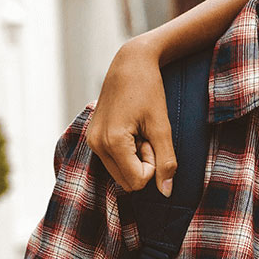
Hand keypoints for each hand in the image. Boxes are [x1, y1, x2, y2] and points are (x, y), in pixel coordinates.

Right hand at [87, 38, 175, 194]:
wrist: (129, 65)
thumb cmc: (149, 92)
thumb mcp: (162, 126)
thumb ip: (166, 161)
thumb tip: (166, 193)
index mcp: (111, 142)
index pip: (137, 181)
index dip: (153, 165)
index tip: (153, 139)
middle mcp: (95, 145)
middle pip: (128, 181)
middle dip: (144, 163)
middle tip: (147, 135)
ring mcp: (91, 142)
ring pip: (121, 173)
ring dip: (136, 157)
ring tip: (139, 131)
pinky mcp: (93, 138)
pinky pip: (115, 161)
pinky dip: (128, 151)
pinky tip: (132, 130)